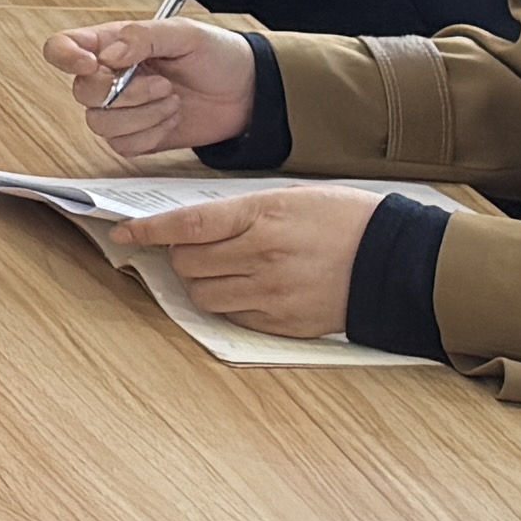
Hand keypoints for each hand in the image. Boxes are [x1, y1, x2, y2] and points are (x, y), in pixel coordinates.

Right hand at [54, 17, 257, 156]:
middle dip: (124, 94)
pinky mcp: (137, 136)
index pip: (63, 48)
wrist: (248, 93)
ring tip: (173, 101)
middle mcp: (109, 77)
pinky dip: (150, 135)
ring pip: (100, 123)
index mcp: (112, 44)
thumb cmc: (218, 55)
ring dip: (142, 116)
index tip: (91, 64)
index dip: (65, 56)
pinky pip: (123, 146)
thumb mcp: (185, 34)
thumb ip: (143, 36)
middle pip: (82, 92)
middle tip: (163, 85)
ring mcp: (121, 109)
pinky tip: (172, 119)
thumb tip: (109, 54)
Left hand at [126, 182, 382, 341]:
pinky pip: (233, 316)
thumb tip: (197, 225)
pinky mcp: (283, 323)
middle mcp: (261, 255)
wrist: (396, 260)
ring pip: (203, 294)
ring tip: (228, 269)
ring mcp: (271, 293)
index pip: (187, 225)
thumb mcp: (291, 197)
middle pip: (187, 263)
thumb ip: (243, 210)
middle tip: (201, 248)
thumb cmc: (345, 220)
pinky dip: (231, 303)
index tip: (124, 234)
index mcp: (262, 214)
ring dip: (204, 281)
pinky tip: (253, 288)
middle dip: (183, 255)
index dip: (149, 231)